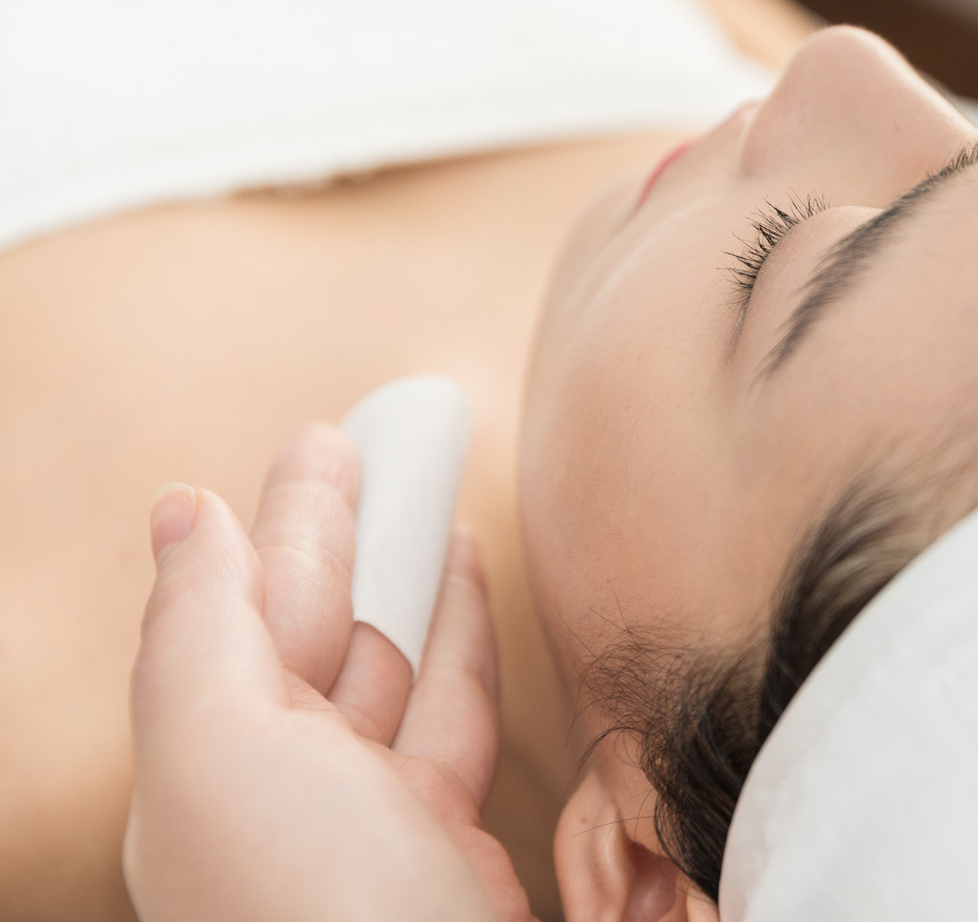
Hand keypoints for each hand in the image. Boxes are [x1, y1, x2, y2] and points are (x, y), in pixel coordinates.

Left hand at [124, 425, 532, 921]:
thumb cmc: (317, 915)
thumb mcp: (221, 759)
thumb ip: (198, 633)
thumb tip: (181, 512)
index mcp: (209, 774)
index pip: (240, 613)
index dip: (279, 521)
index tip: (319, 438)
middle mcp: (282, 797)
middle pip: (311, 627)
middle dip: (341, 527)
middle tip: (374, 431)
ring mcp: (371, 823)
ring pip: (389, 662)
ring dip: (408, 572)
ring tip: (430, 492)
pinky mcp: (452, 844)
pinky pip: (454, 712)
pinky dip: (463, 637)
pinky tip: (469, 584)